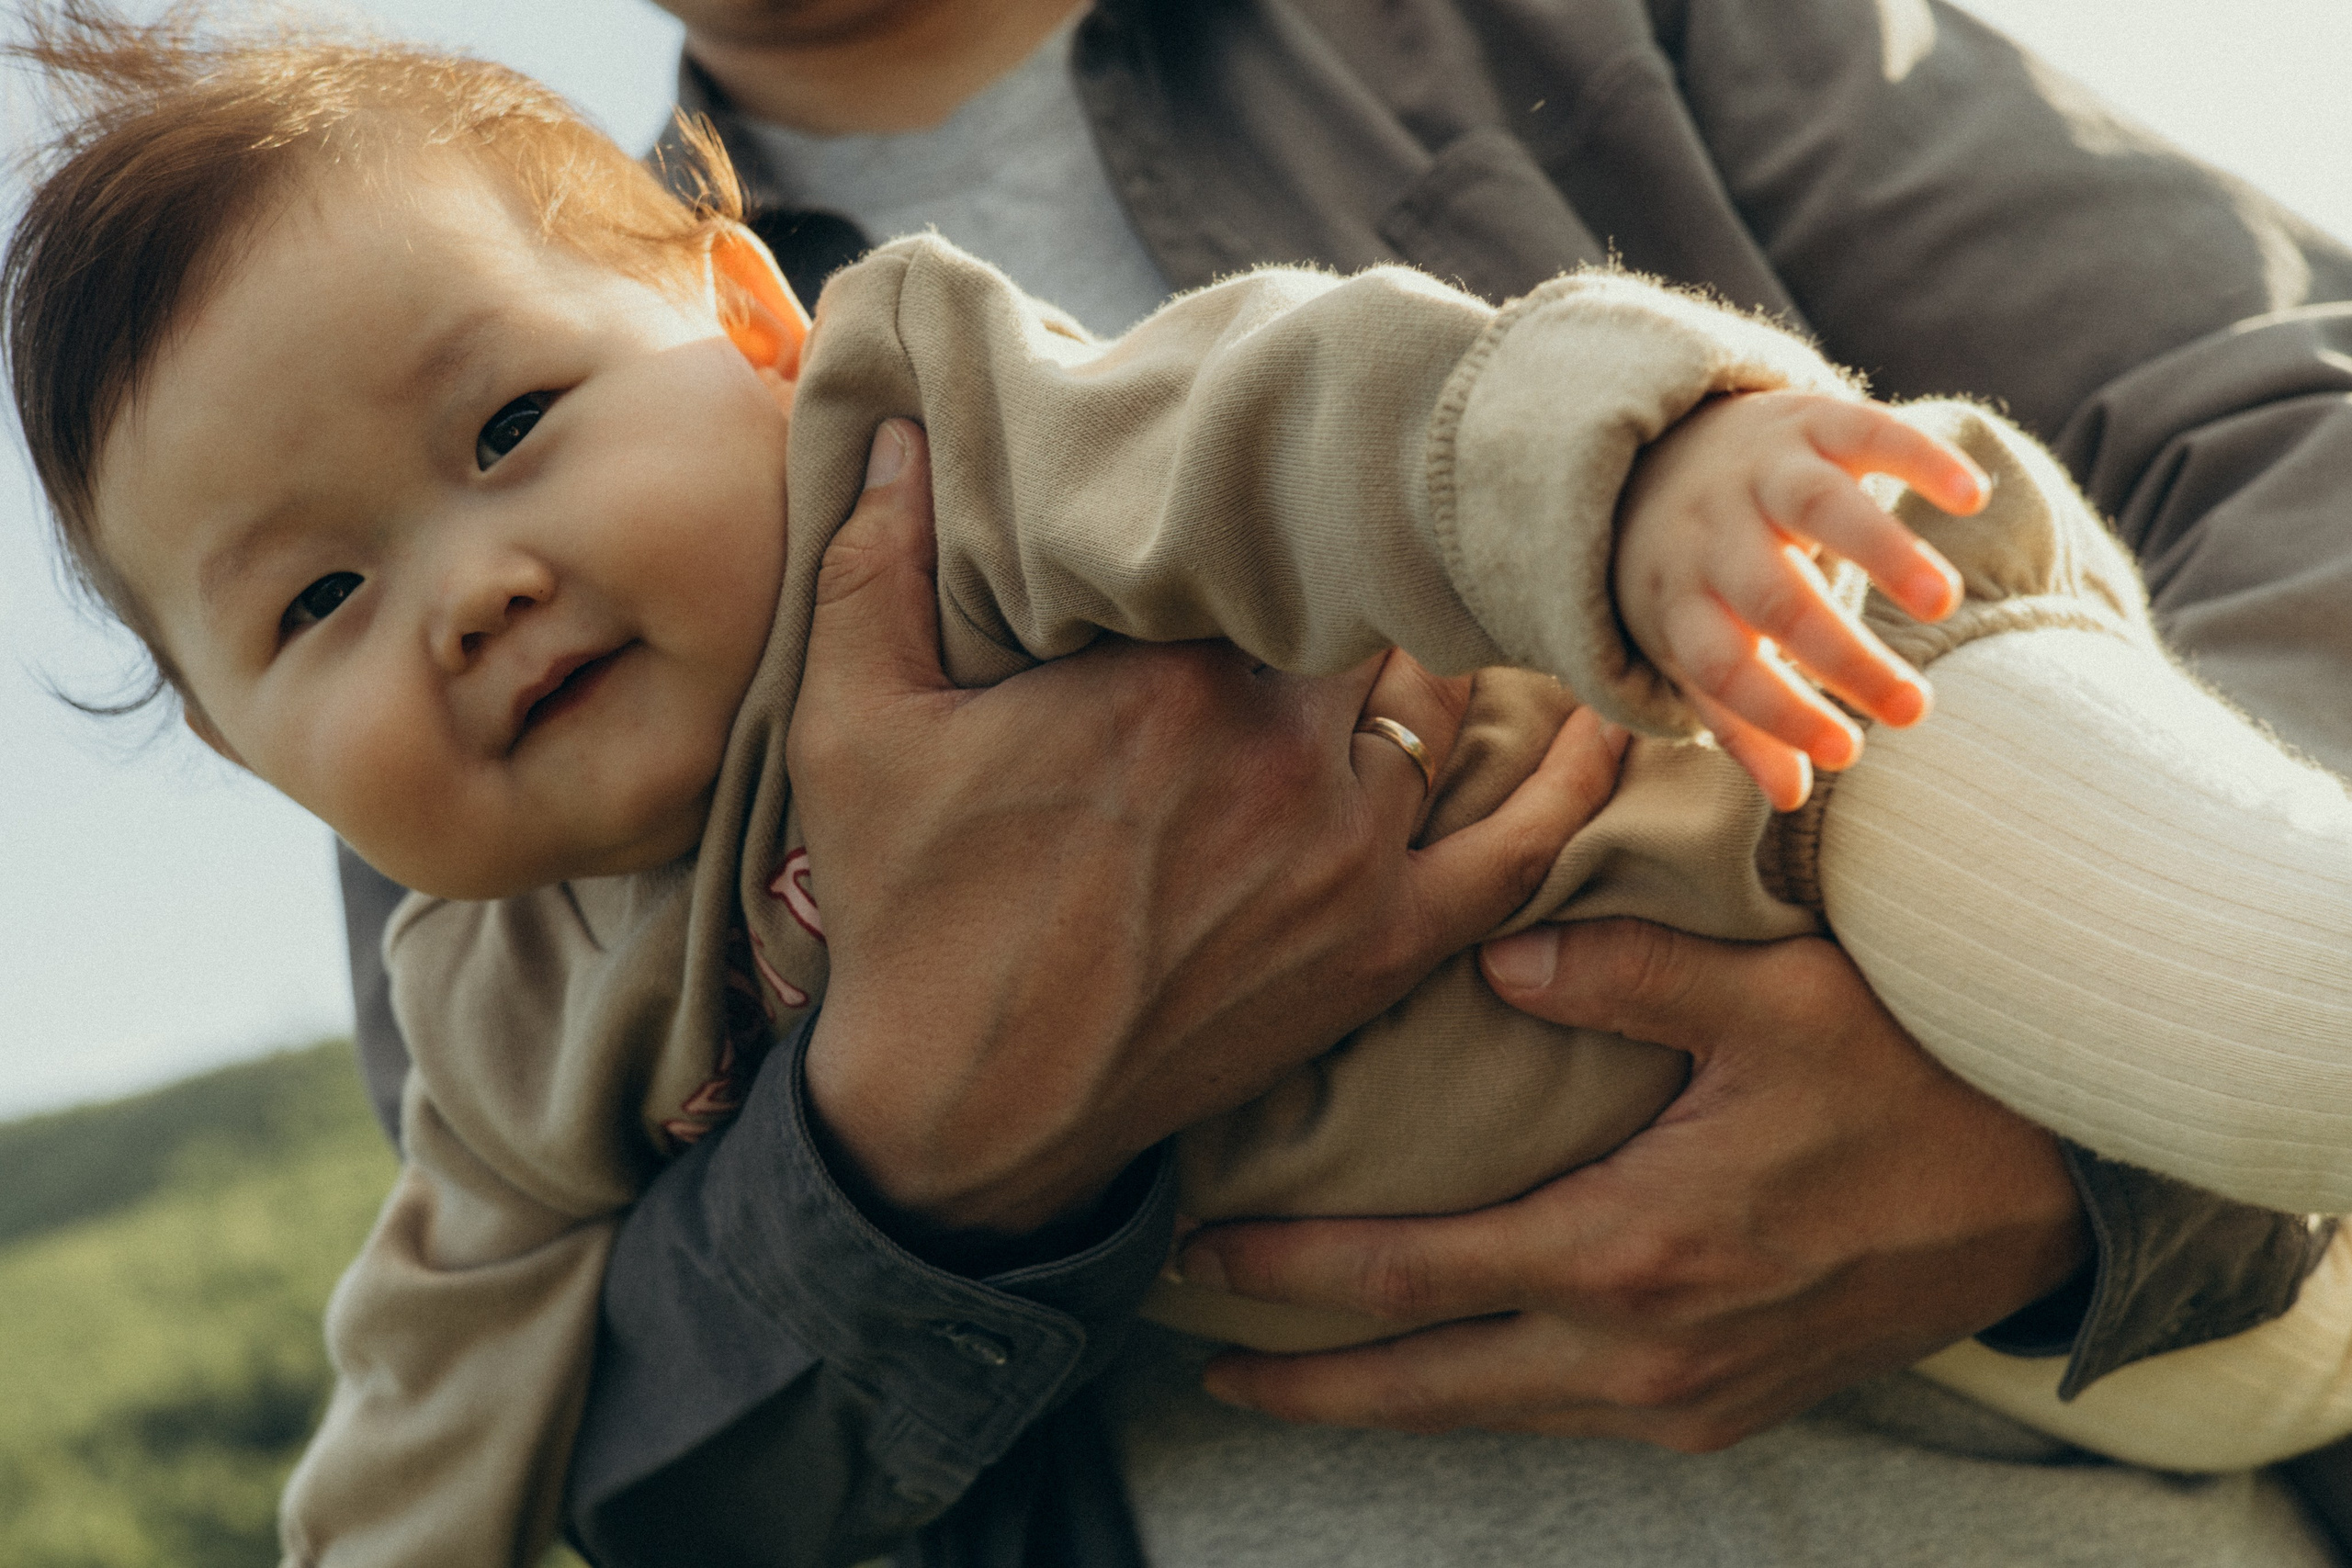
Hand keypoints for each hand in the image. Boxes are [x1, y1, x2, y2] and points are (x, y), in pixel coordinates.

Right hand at [790, 421, 1628, 1237]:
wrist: (968, 1113)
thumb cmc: (908, 915)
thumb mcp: (857, 729)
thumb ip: (874, 565)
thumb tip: (901, 428)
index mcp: (1172, 675)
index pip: (1276, 534)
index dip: (1277, 499)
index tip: (1271, 475)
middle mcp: (1284, 750)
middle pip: (1374, 605)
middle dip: (1357, 566)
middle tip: (1355, 529)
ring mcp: (1350, 853)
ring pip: (1447, 699)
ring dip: (1445, 647)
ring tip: (1448, 592)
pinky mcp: (1385, 943)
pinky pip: (1522, 846)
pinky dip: (1570, 779)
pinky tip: (1597, 718)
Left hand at [1182, 919, 2086, 1450]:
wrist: (2048, 1198)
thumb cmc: (1912, 1082)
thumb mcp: (1773, 1000)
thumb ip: (1621, 975)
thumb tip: (1488, 958)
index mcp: (1630, 1252)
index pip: (1414, 1274)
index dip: (1294, 1270)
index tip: (1197, 1257)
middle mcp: (1641, 1356)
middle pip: (1425, 1385)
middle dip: (1305, 1375)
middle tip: (1199, 1351)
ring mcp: (1684, 1403)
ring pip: (1489, 1414)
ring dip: (1383, 1396)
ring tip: (1293, 1371)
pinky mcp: (1720, 1413)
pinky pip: (1560, 1418)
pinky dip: (1477, 1398)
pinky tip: (1443, 1370)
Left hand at [1615, 392, 1984, 809]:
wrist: (1669, 450)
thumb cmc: (1698, 578)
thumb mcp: (1694, 647)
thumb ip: (1737, 720)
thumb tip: (1792, 797)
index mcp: (1679, 601)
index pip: (1722, 670)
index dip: (1779, 715)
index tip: (1847, 754)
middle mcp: (1713, 533)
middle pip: (1773, 597)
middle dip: (1842, 657)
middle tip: (1915, 710)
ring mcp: (1761, 470)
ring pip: (1815, 505)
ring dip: (1880, 552)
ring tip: (1943, 605)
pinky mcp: (1812, 420)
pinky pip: (1864, 429)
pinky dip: (1917, 457)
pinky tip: (1971, 496)